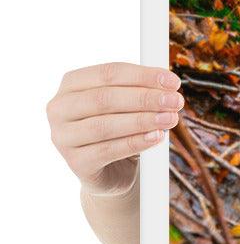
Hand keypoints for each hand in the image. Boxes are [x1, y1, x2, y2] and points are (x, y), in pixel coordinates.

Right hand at [47, 62, 183, 194]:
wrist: (112, 171)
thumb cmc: (120, 130)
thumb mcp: (129, 106)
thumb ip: (143, 91)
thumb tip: (169, 85)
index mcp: (71, 85)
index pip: (108, 73)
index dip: (143, 75)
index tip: (173, 81)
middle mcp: (59, 108)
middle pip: (105, 98)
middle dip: (145, 98)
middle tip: (175, 101)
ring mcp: (63, 136)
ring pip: (105, 125)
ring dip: (143, 120)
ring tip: (170, 119)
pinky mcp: (75, 162)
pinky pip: (108, 150)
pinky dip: (136, 142)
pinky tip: (156, 137)